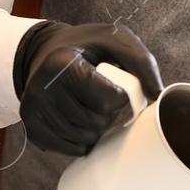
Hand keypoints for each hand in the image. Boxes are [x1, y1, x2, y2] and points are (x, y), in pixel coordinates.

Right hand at [12, 21, 162, 155]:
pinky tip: (76, 117)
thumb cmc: (86, 47)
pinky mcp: (32, 129)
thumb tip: (157, 94)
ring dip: (95, 127)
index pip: (107, 100)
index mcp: (61, 64)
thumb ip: (141, 62)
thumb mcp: (115, 39)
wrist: (46, 52)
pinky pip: (71, 149)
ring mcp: (33, 111)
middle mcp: (41, 89)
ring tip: (87, 103)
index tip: (113, 83)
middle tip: (98, 93)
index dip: (120, 96)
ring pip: (85, 140)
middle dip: (107, 112)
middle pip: (96, 123)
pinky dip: (82, 139)